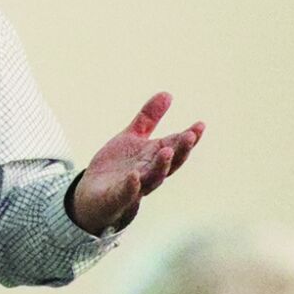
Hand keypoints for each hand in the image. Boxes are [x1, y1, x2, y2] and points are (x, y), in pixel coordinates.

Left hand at [71, 92, 203, 232]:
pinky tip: (133, 176)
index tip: (200, 124)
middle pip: (169, 163)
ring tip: (166, 151)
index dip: (189, 137)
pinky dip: (131, 186)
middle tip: (190, 136)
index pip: (175, 146)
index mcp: (154, 158)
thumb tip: (167, 93)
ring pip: (152, 179)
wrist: (92, 196)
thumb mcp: (131, 137)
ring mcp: (134, 188)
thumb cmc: (118, 167)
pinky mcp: (116, 199)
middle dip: (181, 150)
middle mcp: (148, 173)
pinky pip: (125, 194)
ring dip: (160, 166)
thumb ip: (148, 118)